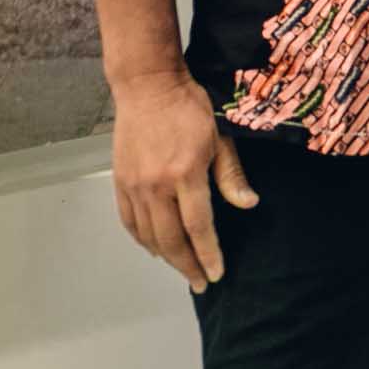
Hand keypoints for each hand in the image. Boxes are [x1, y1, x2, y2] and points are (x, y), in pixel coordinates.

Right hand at [108, 68, 258, 290]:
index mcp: (185, 174)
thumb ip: (231, 174)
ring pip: (148, 235)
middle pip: (171, 239)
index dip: (208, 254)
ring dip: (165, 256)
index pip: (198, 227)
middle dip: (187, 265)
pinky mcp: (120, 181)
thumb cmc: (190, 106)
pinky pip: (129, 221)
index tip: (215, 274)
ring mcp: (135, 185)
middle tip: (199, 283)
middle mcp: (156, 185)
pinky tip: (155, 247)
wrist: (148, 85)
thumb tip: (248, 204)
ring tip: (182, 268)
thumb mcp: (220, 136)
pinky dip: (142, 239)